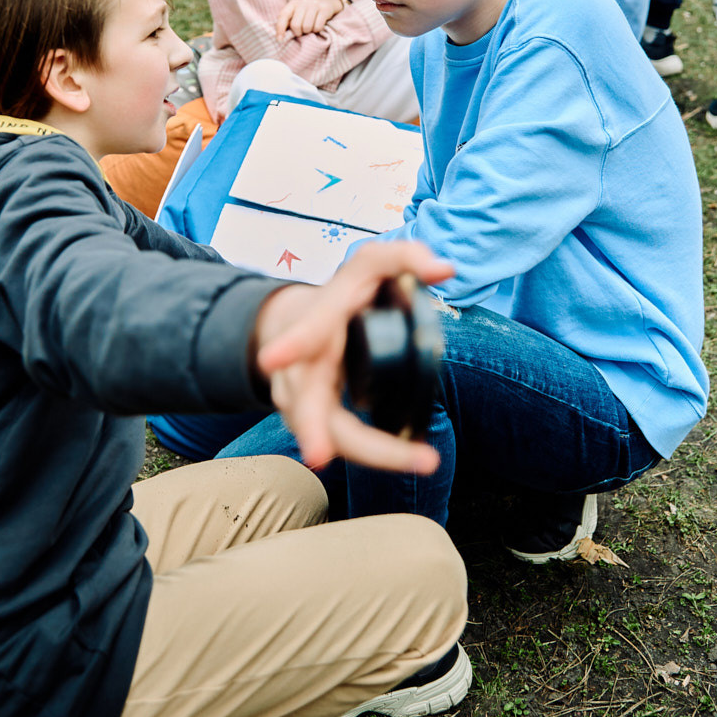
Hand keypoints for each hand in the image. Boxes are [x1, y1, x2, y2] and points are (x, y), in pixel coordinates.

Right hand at [252, 241, 455, 473]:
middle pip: (304, 404)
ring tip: (420, 460)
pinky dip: (379, 454)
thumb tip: (444, 269)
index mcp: (315, 324)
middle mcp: (300, 368)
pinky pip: (344, 443)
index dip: (292, 343)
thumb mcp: (369, 264)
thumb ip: (405, 256)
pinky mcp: (314, 423)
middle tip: (319, 455)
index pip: (304, 332)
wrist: (294, 325)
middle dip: (312, 430)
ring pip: (326, 435)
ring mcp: (301, 401)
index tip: (273, 358)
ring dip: (371, 453)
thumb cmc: (340, 297)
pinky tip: (412, 459)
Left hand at [276, 0, 344, 37]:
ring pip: (307, 27)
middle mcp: (303, 2)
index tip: (279, 40)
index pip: (283, 16)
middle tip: (302, 32)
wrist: (328, 0)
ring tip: (311, 28)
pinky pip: (318, 26)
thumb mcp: (297, 12)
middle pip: (296, 25)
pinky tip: (318, 27)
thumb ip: (289, 21)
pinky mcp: (325, 9)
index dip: (280, 28)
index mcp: (293, 3)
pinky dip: (317, 30)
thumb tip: (280, 36)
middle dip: (299, 33)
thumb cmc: (308, 11)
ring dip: (309, 32)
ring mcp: (314, 4)